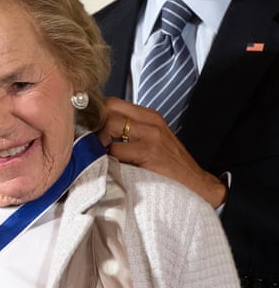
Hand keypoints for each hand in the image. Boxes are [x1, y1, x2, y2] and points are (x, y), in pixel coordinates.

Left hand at [98, 97, 227, 208]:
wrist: (198, 185)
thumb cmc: (171, 166)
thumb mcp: (152, 140)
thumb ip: (130, 132)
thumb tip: (97, 133)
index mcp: (150, 116)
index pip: (113, 102)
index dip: (97, 115)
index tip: (90, 131)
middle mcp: (151, 121)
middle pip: (109, 108)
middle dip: (95, 125)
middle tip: (92, 144)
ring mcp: (151, 136)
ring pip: (110, 124)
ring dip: (99, 141)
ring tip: (101, 156)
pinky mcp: (149, 153)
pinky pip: (116, 150)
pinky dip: (108, 158)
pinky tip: (111, 167)